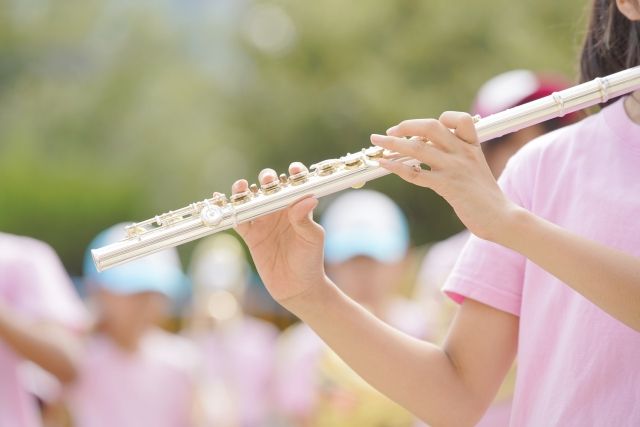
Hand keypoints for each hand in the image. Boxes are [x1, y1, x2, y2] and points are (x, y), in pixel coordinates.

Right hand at [231, 163, 327, 304]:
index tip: (294, 170)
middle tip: (268, 182)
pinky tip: (225, 202)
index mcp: (297, 207)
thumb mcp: (312, 238)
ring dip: (246, 191)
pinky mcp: (251, 235)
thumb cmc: (310, 260)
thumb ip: (305, 219)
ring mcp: (264, 221)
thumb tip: (309, 197)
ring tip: (243, 187)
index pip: (295, 185)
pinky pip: (238, 219)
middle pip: (269, 187)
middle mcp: (279, 210)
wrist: (297, 287)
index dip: (294, 174)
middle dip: (267, 180)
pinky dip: (230, 211)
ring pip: (251, 199)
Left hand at [371, 112, 518, 241]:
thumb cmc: (486, 198)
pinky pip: (416, 173)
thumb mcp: (476, 170)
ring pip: (418, 148)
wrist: (501, 217)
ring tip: (376, 142)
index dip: (441, 119)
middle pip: (431, 127)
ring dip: (393, 144)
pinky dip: (396, 167)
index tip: (423, 129)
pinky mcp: (447, 186)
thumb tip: (430, 153)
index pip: (459, 119)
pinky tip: (384, 164)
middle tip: (390, 132)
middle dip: (406, 126)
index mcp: (473, 147)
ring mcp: (455, 168)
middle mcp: (463, 153)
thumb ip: (458, 158)